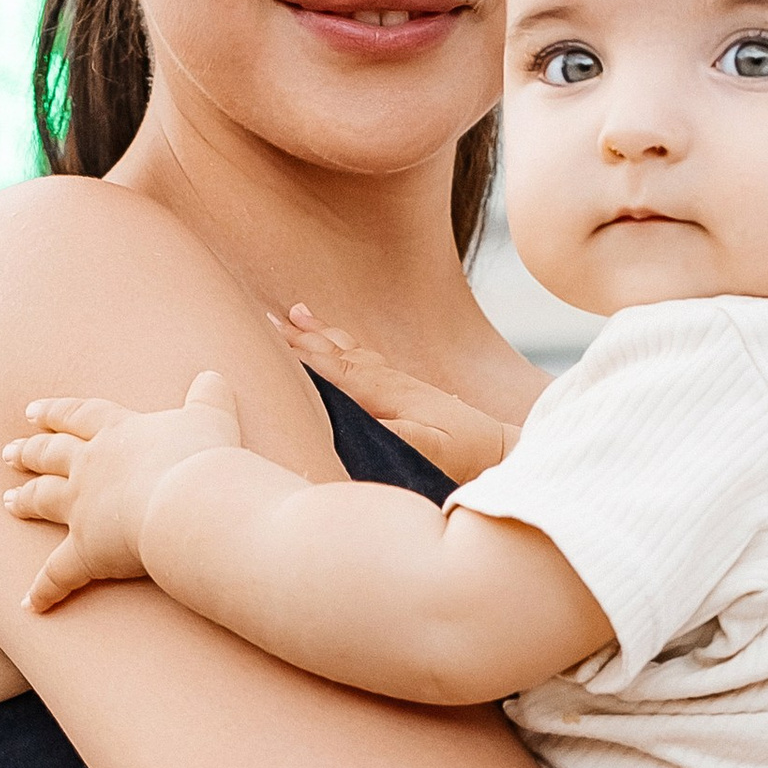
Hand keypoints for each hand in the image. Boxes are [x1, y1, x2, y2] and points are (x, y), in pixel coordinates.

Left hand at [2, 376, 241, 609]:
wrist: (190, 501)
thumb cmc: (202, 459)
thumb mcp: (211, 418)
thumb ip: (208, 397)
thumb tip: (212, 377)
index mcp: (118, 432)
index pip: (79, 416)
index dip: (57, 413)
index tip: (33, 412)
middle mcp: (91, 466)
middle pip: (51, 455)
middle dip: (30, 452)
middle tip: (9, 453)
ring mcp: (83, 508)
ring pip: (44, 500)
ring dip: (26, 502)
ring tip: (9, 503)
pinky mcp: (85, 552)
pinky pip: (57, 575)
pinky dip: (43, 590)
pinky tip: (29, 604)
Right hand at [281, 304, 510, 487]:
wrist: (500, 449)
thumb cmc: (463, 454)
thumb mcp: (429, 448)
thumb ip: (392, 433)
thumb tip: (357, 423)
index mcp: (384, 392)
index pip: (333, 369)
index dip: (300, 354)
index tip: (268, 337)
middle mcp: (386, 380)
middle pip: (335, 352)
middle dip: (301, 337)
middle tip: (268, 316)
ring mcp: (395, 382)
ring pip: (348, 351)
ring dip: (320, 334)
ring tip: (296, 314)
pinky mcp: (404, 390)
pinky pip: (362, 359)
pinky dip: (342, 346)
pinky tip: (338, 344)